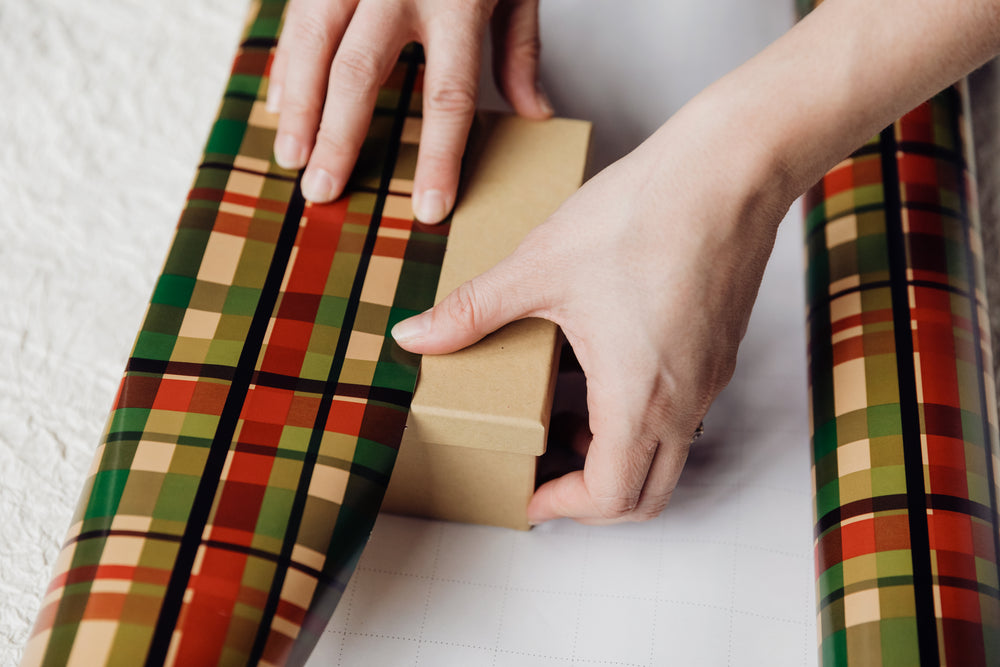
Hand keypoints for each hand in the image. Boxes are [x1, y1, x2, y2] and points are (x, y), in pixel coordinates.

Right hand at [268, 0, 552, 221]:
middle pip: (362, 72)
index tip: (428, 208)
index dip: (437, 156)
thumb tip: (536, 114)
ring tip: (288, 157)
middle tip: (322, 191)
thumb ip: (521, 48)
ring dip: (296, 105)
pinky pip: (297, 15)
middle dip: (338, 136)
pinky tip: (279, 105)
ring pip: (313, 41)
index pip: (448, 94)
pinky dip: (286, 63)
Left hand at [391, 101, 792, 523]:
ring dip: (615, 454)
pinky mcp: (718, 348)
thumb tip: (414, 336)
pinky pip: (681, 411)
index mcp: (638, 398)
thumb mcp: (539, 268)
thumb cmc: (644, 216)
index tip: (528, 497)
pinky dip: (639, 416)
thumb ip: (472, 312)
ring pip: (666, 453)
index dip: (563, 507)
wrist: (730, 168)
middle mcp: (685, 401)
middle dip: (591, 496)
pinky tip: (598, 365)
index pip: (610, 496)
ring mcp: (709, 376)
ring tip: (562, 417)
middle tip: (544, 472)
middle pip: (647, 492)